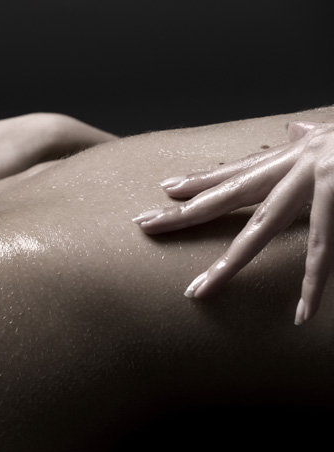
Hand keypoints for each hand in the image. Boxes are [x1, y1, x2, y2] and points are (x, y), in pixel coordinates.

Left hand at [133, 120, 333, 324]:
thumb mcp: (333, 136)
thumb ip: (308, 139)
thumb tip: (292, 130)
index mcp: (290, 157)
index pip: (233, 173)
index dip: (197, 183)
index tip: (163, 193)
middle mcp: (291, 167)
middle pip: (225, 196)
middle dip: (183, 215)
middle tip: (144, 227)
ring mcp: (314, 183)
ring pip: (258, 231)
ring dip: (226, 266)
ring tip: (197, 292)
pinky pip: (322, 251)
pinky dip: (313, 286)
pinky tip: (299, 314)